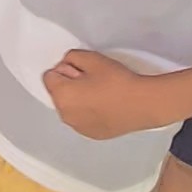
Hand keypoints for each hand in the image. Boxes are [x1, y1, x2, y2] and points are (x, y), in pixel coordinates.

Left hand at [43, 49, 162, 139]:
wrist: (142, 104)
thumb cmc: (118, 82)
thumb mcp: (93, 58)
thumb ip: (72, 57)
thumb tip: (67, 64)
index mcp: (62, 95)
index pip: (48, 76)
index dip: (65, 69)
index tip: (81, 70)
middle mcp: (65, 115)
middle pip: (58, 93)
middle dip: (70, 85)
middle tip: (94, 80)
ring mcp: (78, 127)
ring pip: (70, 107)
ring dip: (79, 99)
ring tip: (102, 92)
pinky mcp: (91, 134)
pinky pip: (82, 119)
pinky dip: (88, 112)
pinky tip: (106, 105)